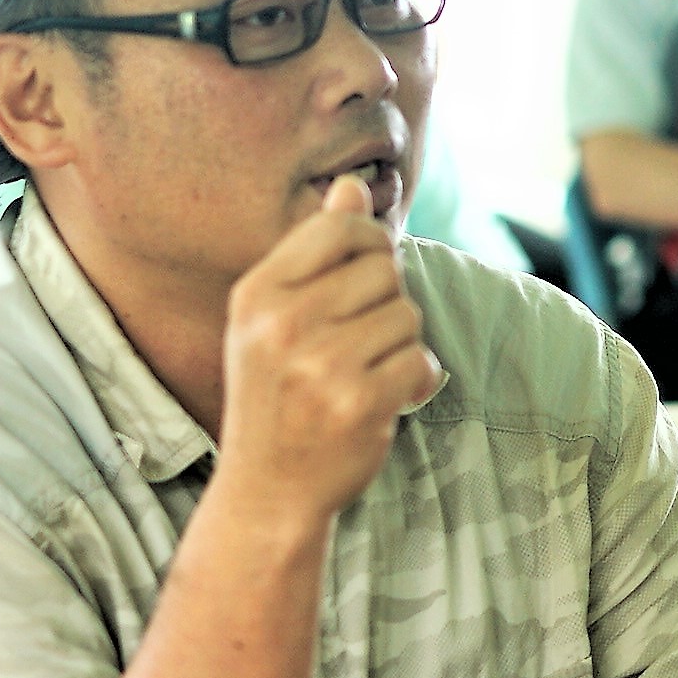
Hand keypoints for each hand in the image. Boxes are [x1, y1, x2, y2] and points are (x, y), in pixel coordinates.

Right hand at [212, 175, 440, 539]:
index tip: (367, 274)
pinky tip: (388, 398)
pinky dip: (417, 380)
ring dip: (401, 344)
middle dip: (386, 301)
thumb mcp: (274, 319)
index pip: (339, 229)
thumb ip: (315, 252)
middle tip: (359, 340)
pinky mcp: (360, 403)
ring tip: (366, 372)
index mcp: (257, 295)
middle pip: (383, 269)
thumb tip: (352, 186)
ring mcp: (321, 365)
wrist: (268, 491)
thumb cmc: (276, 395)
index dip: (370, 244)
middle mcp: (283, 324)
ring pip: (407, 315)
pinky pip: (420, 360)